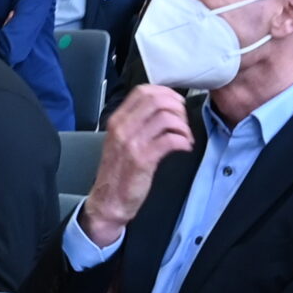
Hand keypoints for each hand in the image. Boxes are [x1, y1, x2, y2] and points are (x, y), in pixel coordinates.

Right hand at [80, 86, 195, 243]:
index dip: (165, 93)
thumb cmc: (117, 172)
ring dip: (182, 126)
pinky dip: (183, 141)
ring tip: (185, 136)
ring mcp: (132, 143)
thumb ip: (136, 123)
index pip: (142, 92)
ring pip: (165, 118)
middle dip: (177, 108)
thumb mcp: (120, 140)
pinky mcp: (143, 160)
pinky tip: (185, 147)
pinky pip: (170, 140)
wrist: (107, 201)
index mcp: (117, 120)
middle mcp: (122, 128)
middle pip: (156, 101)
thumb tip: (161, 109)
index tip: (176, 102)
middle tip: (184, 120)